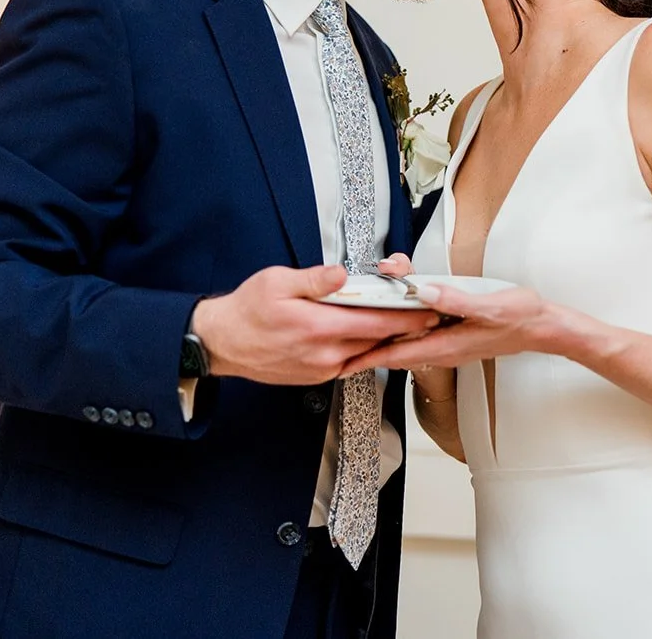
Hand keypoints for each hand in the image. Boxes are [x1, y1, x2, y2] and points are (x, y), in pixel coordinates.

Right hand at [191, 264, 441, 384]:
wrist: (223, 344)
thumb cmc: (248, 310)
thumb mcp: (277, 282)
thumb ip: (314, 279)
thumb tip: (340, 274)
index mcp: (317, 326)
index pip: (375, 322)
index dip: (406, 316)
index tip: (428, 308)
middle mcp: (324, 353)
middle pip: (378, 339)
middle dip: (405, 327)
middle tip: (429, 315)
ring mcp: (322, 368)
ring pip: (367, 353)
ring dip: (387, 339)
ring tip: (407, 323)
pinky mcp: (318, 376)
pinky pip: (351, 362)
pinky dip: (367, 350)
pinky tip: (375, 337)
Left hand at [343, 283, 557, 374]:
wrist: (542, 327)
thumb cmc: (520, 318)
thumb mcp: (489, 305)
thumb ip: (455, 300)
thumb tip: (424, 292)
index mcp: (445, 344)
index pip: (396, 355)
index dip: (365, 359)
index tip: (341, 363)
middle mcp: (442, 348)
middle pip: (395, 349)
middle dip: (367, 344)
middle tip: (340, 337)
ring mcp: (447, 343)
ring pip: (405, 342)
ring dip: (382, 333)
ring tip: (361, 322)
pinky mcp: (453, 335)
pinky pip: (419, 335)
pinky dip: (401, 327)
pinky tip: (395, 315)